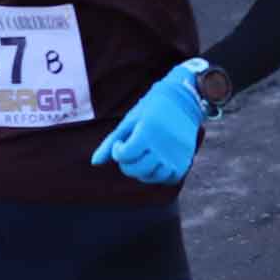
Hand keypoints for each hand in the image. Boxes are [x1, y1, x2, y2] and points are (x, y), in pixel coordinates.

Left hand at [89, 63, 207, 184]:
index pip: (124, 155)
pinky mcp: (185, 161)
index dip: (118, 151)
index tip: (121, 143)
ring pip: (152, 176)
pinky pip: (169, 178)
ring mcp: (175, 155)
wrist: (184, 100)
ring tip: (145, 157)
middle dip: (128, 164)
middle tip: (132, 151)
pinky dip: (161, 175)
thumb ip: (110, 143)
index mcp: (147, 132)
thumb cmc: (151, 109)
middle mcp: (162, 145)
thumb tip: (94, 163)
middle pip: (136, 169)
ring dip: (144, 171)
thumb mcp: (129, 121)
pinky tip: (157, 163)